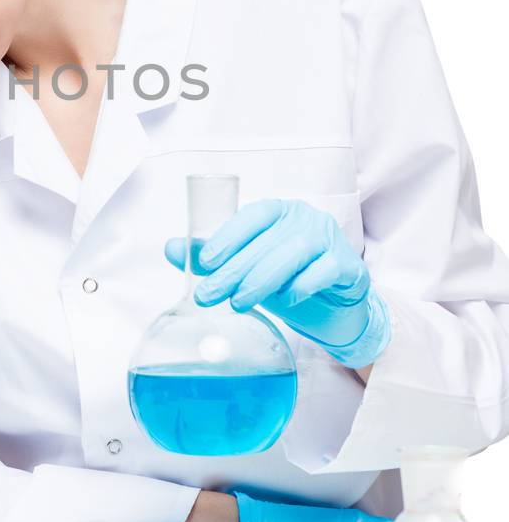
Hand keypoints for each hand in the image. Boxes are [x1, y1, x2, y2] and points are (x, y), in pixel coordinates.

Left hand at [164, 197, 390, 367]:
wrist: (337, 309)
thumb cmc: (289, 280)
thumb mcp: (248, 269)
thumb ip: (213, 257)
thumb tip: (171, 248)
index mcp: (281, 212)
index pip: (253, 216)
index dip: (228, 236)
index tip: (204, 261)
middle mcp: (308, 219)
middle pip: (269, 240)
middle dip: (235, 269)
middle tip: (209, 295)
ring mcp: (332, 240)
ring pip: (294, 253)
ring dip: (262, 279)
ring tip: (238, 303)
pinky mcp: (350, 266)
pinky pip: (323, 272)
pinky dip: (300, 287)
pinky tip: (284, 302)